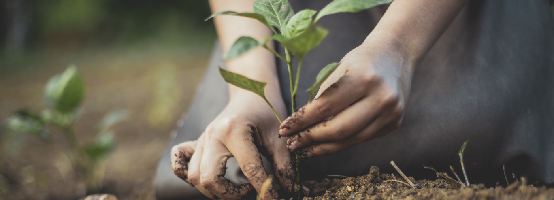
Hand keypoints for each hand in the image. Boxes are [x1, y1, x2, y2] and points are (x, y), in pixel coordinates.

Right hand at [171, 91, 298, 198]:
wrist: (251, 91)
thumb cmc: (267, 112)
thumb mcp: (279, 137)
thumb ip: (286, 166)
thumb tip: (297, 191)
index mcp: (234, 131)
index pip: (249, 170)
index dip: (265, 190)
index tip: (275, 199)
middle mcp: (212, 136)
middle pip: (209, 179)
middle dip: (230, 194)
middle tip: (250, 191)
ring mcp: (201, 140)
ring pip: (194, 177)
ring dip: (214, 190)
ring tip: (236, 187)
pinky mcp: (196, 143)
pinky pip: (180, 162)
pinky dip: (186, 175)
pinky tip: (207, 179)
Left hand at [279, 40, 413, 157]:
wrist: (396, 55)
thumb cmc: (360, 60)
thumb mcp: (338, 69)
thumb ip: (322, 97)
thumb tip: (299, 126)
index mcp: (364, 78)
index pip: (325, 107)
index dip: (302, 121)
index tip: (284, 129)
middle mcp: (381, 97)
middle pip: (339, 129)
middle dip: (311, 139)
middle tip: (292, 144)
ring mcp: (391, 113)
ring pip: (350, 140)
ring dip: (324, 148)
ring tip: (304, 150)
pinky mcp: (394, 123)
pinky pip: (361, 139)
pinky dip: (341, 143)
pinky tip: (325, 145)